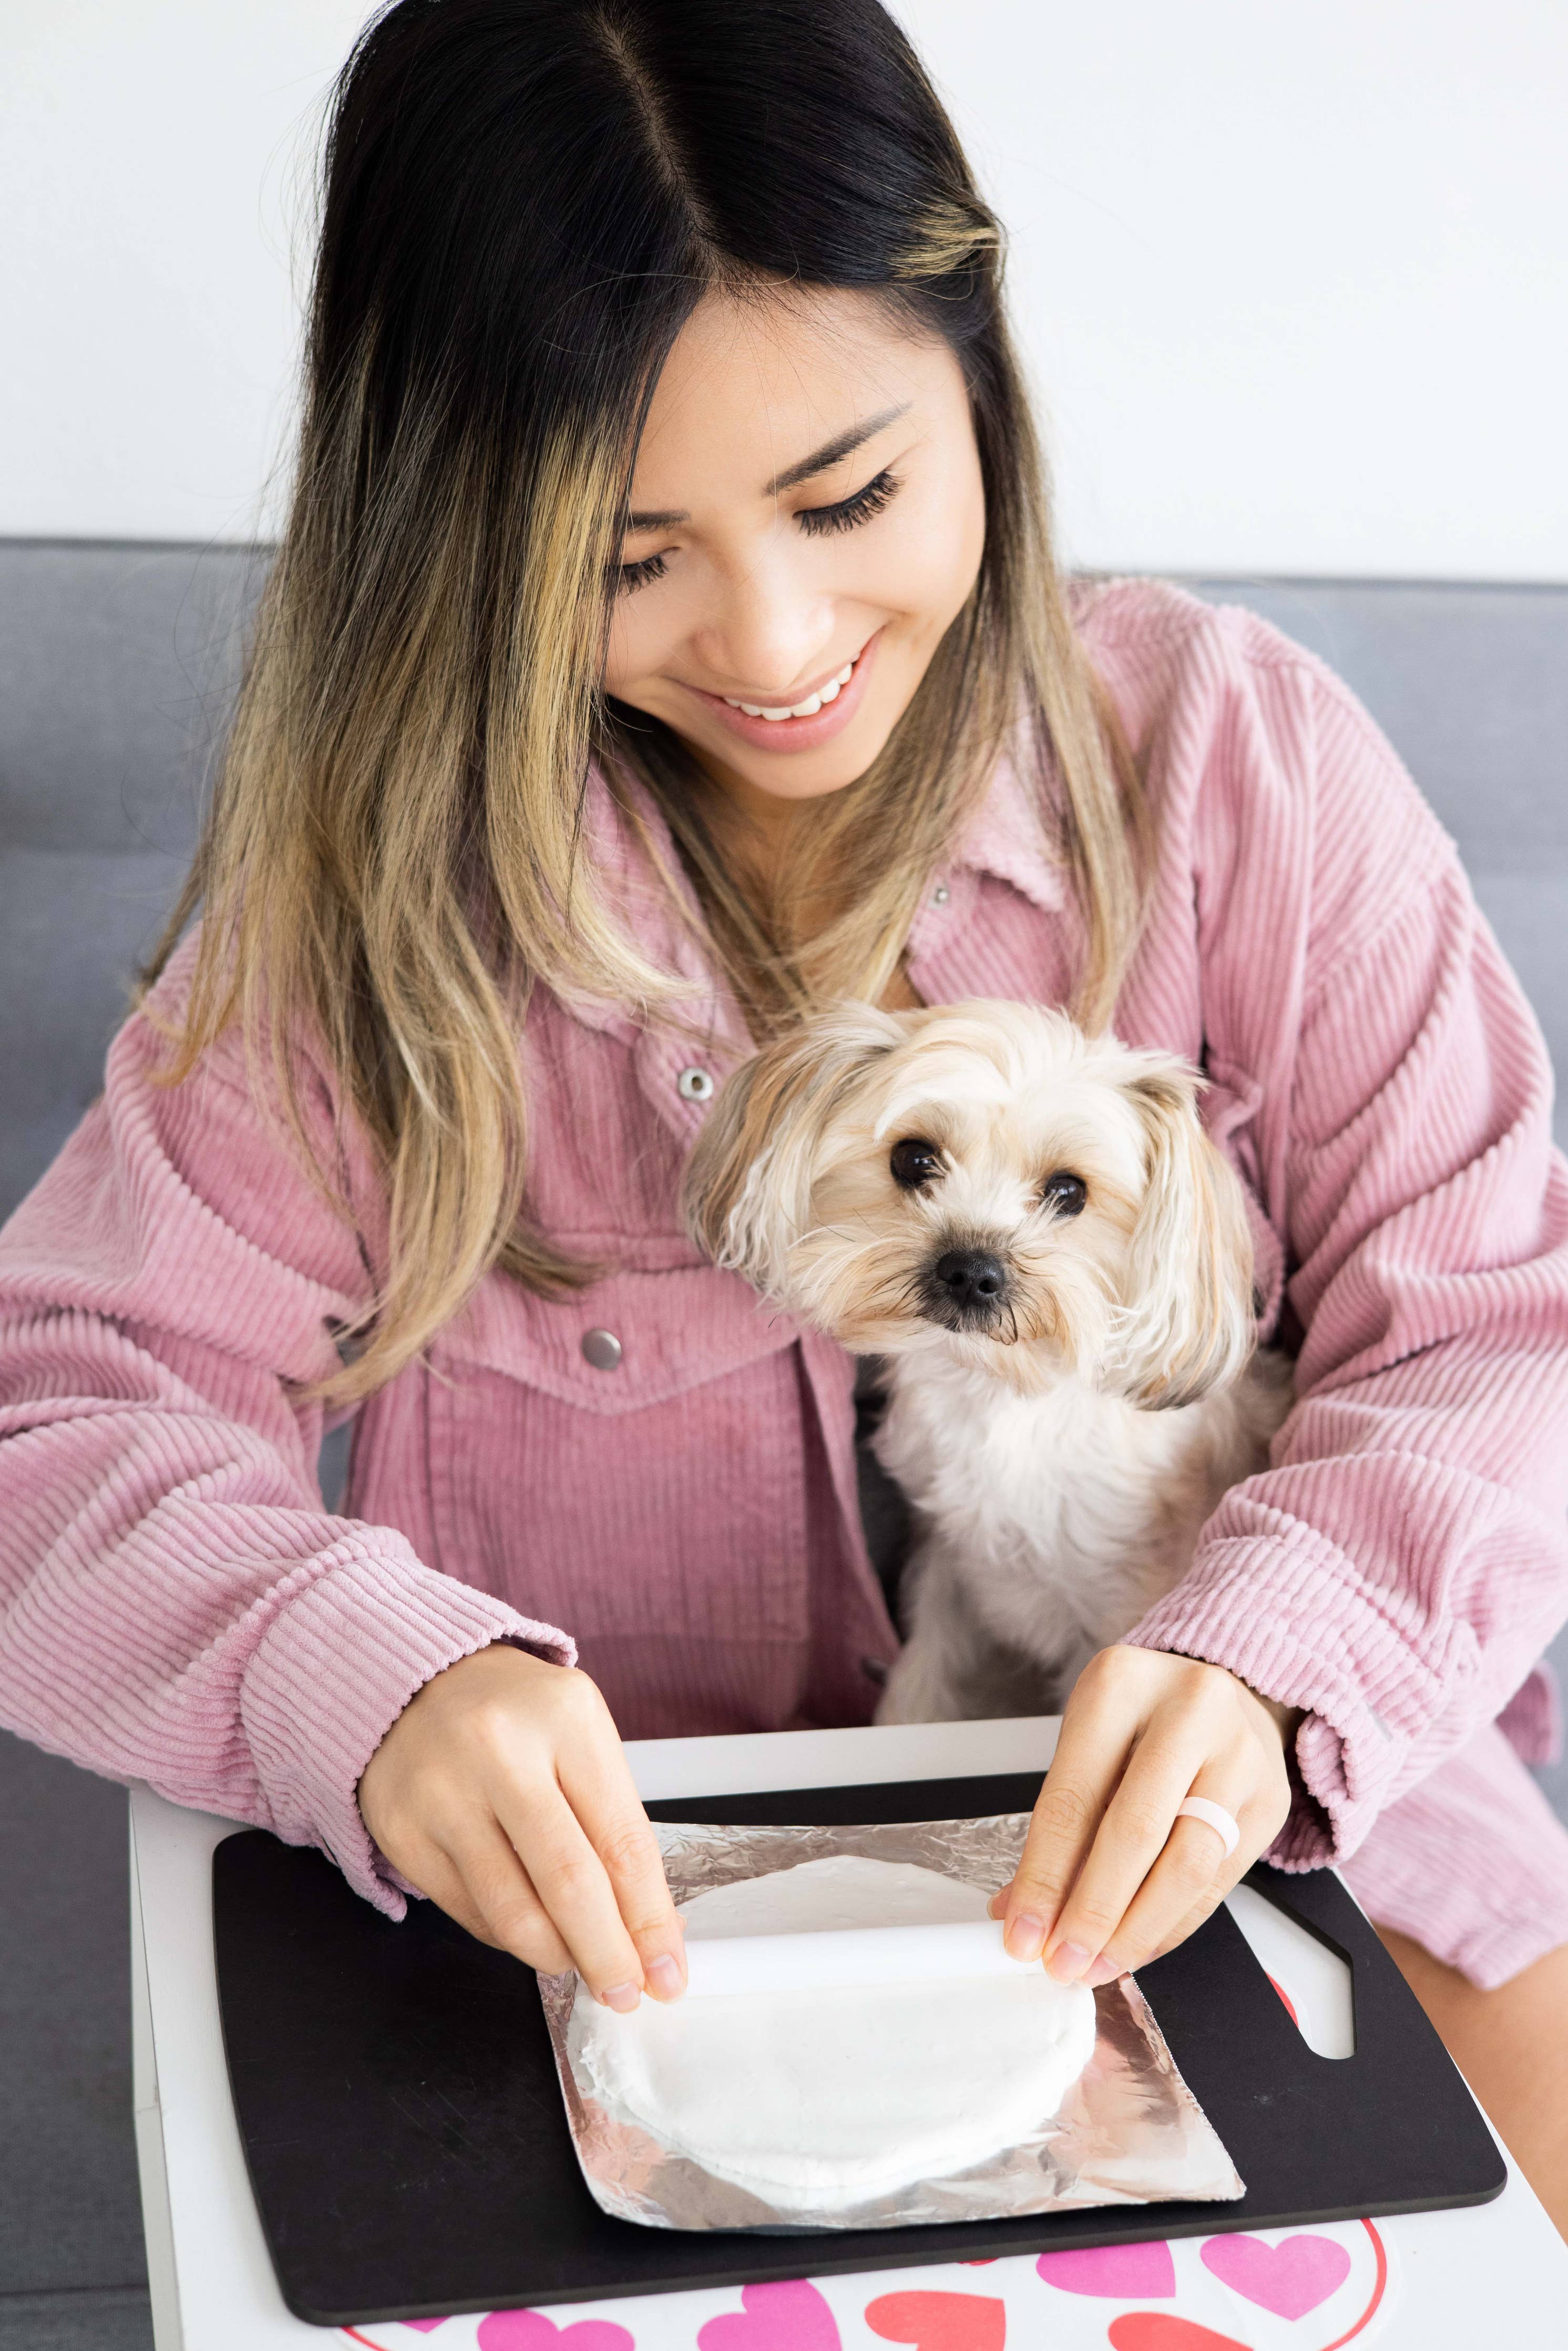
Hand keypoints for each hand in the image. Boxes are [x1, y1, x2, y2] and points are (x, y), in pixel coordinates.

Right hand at [358, 1645, 685, 2009]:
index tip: (667, 1967)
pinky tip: (528, 1930)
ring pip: (513, 1913)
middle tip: (626, 1990)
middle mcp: (500, 1752)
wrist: (413, 1680)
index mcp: (566, 1719)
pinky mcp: (402, 1832)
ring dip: (557, 1957)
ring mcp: (444, 1793)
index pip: (622, 1840)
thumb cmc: (514, 1713)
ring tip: (577, 1962)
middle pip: (569, 1884)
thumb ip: (614, 1824)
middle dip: (607, 1955)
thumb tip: (650, 1925)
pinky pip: (469, 1913)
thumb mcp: (580, 1737)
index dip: (650, 1919)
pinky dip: (508, 1937)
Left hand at [990, 1646, 1296, 1984]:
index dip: (1045, 1876)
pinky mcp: (1271, 1799)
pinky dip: (1174, 1924)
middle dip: (1093, 1912)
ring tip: (1098, 1965)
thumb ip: (1059, 1825)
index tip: (1022, 1933)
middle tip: (1062, 1963)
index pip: (1073, 1796)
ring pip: (1187, 1864)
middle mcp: (1189, 1710)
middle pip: (1136, 1830)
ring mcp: (1240, 1753)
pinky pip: (1219, 1881)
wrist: (1228, 1691)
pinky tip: (1141, 1945)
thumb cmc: (1142, 1720)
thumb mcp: (1088, 1742)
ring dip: (1137, 1929)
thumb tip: (1020, 1913)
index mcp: (1121, 1684)